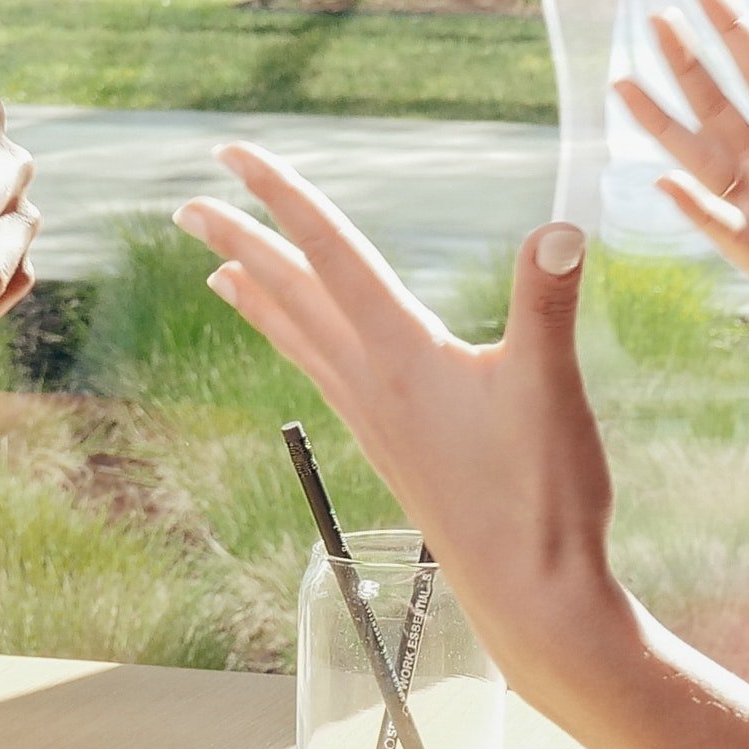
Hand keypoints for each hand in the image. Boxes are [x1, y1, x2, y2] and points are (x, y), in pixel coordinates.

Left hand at [176, 149, 625, 655]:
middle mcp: (371, 382)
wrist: (528, 595)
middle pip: (293, 294)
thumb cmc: (542, 497)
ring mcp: (375, 418)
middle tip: (188, 206)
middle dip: (242, 241)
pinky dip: (297, 344)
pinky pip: (322, 374)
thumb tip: (560, 227)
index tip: (232, 153)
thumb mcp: (551, 390)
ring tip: (216, 271)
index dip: (283, 194)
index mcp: (401, 354)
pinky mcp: (390, 447)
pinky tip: (307, 348)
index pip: (332, 253)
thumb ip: (548, 305)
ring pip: (299, 338)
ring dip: (258, 297)